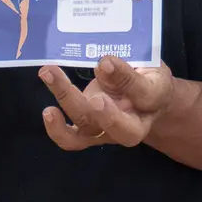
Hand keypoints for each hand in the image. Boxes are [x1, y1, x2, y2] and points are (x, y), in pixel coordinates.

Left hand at [39, 56, 176, 150]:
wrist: (147, 102)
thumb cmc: (148, 78)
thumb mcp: (148, 64)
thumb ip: (127, 68)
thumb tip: (102, 65)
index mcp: (153, 101)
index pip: (143, 92)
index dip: (125, 77)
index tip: (106, 61)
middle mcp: (132, 123)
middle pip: (119, 126)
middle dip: (105, 114)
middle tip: (94, 97)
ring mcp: (107, 131)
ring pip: (88, 125)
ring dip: (67, 100)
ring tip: (49, 73)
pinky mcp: (89, 133)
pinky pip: (72, 139)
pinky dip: (57, 130)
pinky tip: (48, 111)